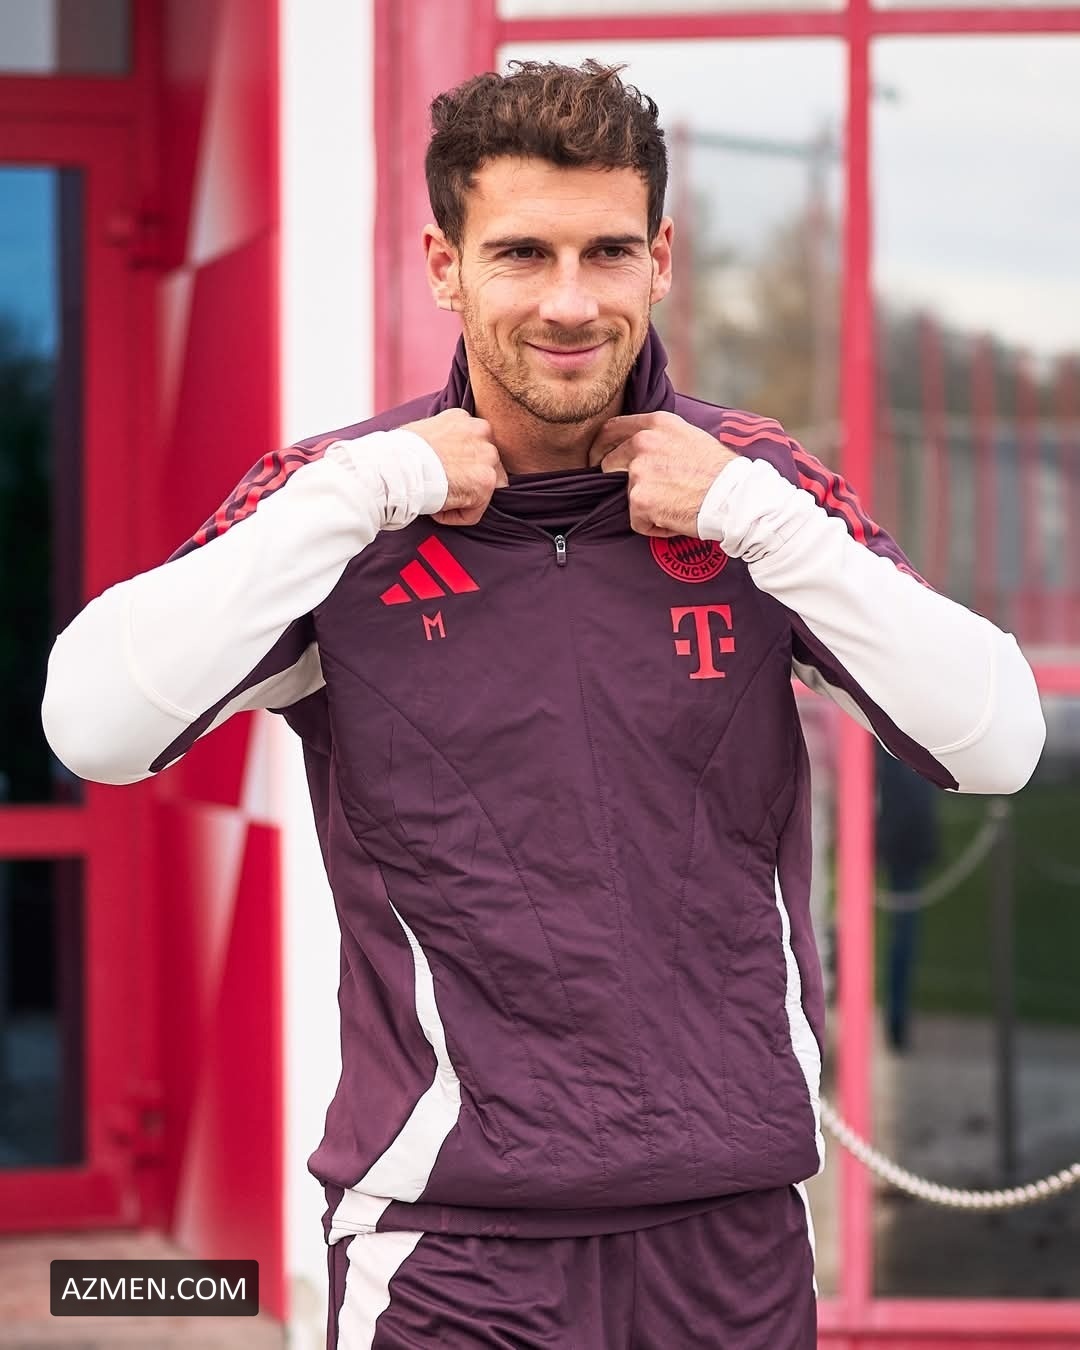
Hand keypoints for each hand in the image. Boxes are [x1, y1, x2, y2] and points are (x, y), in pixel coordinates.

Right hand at [402, 409, 507, 525]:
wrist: (398, 467)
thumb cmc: (400, 453)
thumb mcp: (424, 430)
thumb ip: (442, 438)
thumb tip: (440, 452)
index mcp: (465, 419)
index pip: (475, 444)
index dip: (459, 463)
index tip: (442, 472)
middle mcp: (482, 432)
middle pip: (486, 464)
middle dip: (466, 479)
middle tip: (441, 487)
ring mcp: (486, 457)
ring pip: (482, 487)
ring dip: (462, 498)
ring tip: (438, 498)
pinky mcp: (485, 482)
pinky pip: (474, 512)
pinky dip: (455, 516)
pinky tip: (437, 510)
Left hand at [588, 412, 737, 536]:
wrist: (734, 498)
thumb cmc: (720, 471)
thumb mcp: (690, 436)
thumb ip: (660, 438)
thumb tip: (637, 446)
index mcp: (656, 424)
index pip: (611, 430)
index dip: (601, 448)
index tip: (599, 460)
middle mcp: (642, 443)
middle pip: (609, 463)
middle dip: (619, 481)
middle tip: (641, 494)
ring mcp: (638, 472)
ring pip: (627, 495)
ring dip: (646, 505)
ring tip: (675, 504)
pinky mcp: (639, 500)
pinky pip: (637, 521)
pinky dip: (653, 526)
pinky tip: (676, 518)